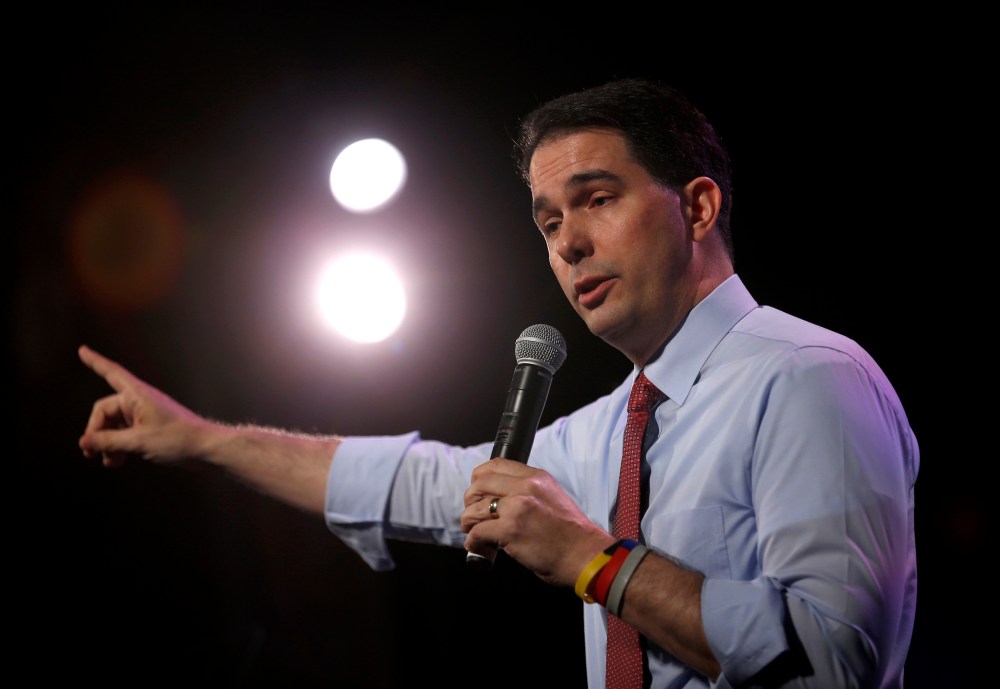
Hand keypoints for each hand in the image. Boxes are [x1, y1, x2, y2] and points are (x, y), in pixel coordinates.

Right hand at [78, 345, 212, 467]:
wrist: (206, 449)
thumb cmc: (178, 439)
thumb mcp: (138, 441)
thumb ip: (108, 441)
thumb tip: (85, 441)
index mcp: (137, 395)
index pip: (111, 373)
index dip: (95, 362)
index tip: (82, 350)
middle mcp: (139, 401)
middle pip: (105, 411)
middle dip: (97, 432)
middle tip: (90, 454)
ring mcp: (145, 415)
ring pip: (114, 425)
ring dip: (108, 443)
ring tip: (109, 462)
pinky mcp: (150, 428)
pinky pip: (126, 433)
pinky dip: (119, 446)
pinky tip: (117, 461)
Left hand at [461, 458, 613, 586]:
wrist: (586, 555)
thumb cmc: (571, 535)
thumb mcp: (553, 498)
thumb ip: (530, 493)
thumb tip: (501, 499)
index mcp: (536, 477)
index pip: (496, 464)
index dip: (480, 478)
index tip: (478, 492)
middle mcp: (526, 487)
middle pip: (479, 483)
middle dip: (470, 500)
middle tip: (473, 515)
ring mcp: (517, 508)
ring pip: (474, 508)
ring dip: (468, 522)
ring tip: (474, 533)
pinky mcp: (511, 530)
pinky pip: (477, 531)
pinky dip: (473, 542)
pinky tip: (480, 548)